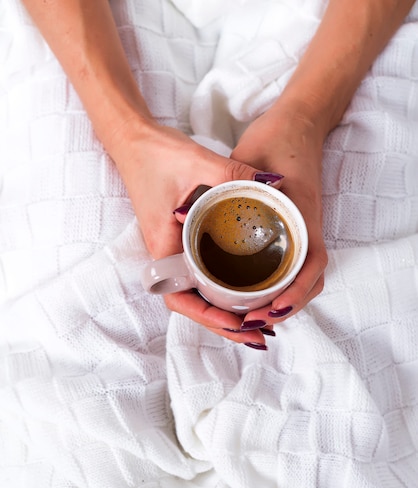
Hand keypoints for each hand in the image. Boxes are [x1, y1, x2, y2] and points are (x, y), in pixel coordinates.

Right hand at [108, 117, 280, 347]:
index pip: (181, 299)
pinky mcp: (183, 242)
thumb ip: (236, 174)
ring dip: (226, 312)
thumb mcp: (199, 162)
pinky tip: (246, 293)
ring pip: (200, 293)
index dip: (209, 317)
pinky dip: (223, 290)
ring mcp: (175, 251)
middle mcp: (167, 256)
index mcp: (164, 247)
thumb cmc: (157, 154)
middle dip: (226, 325)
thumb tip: (276, 187)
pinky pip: (203, 275)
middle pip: (195, 305)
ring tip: (259, 324)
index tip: (238, 324)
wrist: (134, 140)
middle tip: (261, 336)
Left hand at [230, 103, 327, 326]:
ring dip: (278, 300)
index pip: (311, 266)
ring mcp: (302, 231)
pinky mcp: (292, 230)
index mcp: (304, 215)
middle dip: (283, 308)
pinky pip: (288, 265)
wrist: (299, 121)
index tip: (269, 311)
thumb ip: (227, 180)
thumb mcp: (250, 156)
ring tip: (248, 318)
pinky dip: (276, 285)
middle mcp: (307, 229)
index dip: (293, 294)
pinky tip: (252, 296)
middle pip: (307, 282)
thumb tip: (186, 212)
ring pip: (298, 278)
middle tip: (250, 323)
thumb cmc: (279, 138)